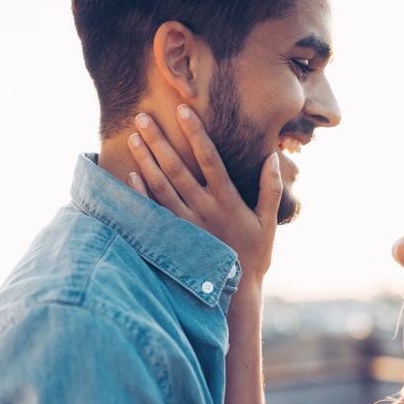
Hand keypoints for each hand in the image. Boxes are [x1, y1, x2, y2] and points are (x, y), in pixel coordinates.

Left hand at [125, 104, 282, 282]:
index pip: (210, 159)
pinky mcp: (174, 238)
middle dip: (160, 141)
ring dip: (146, 161)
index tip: (183, 110)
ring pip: (161, 188)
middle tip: (143, 117)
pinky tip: (131, 174)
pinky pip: (154, 212)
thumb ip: (271, 189)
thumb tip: (272, 157)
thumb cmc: (255, 254)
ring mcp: (186, 225)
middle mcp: (205, 210)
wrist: (236, 294)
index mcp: (228, 201)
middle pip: (177, 169)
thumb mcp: (268, 222)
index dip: (196, 134)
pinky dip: (141, 193)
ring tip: (134, 138)